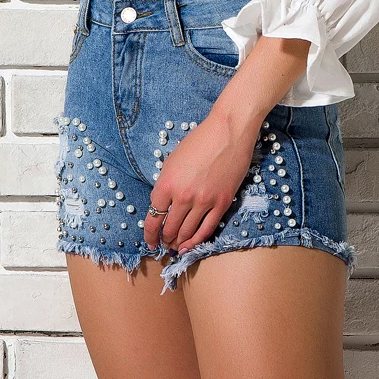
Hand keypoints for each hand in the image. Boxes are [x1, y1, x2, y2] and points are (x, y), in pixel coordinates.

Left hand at [143, 112, 257, 254]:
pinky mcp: (222, 203)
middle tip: (164, 244)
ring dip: (179, 243)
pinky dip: (197, 241)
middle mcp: (183, 196)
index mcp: (167, 183)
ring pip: (187, 232)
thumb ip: (167, 184)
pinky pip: (207, 229)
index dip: (150, 234)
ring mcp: (204, 201)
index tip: (150, 241)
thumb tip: (164, 205)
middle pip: (169, 228)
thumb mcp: (173, 160)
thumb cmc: (200, 140)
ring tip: (176, 247)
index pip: (153, 217)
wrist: (228, 131)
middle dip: (165, 239)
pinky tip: (191, 245)